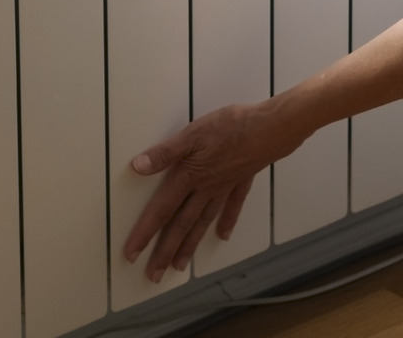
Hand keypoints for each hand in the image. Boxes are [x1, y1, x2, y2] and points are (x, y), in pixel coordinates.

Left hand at [123, 102, 299, 280]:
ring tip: (180, 266)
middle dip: (166, 251)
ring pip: (203, 221)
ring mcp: (225, 188)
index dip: (145, 233)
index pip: (162, 210)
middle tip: (154, 275)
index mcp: (189, 177)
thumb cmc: (231, 127)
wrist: (271, 129)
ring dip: (190, 244)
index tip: (131, 255)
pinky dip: (227, 221)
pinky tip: (223, 235)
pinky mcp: (242, 181)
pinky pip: (232, 206)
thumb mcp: (192, 134)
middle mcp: (205, 189)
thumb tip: (138, 167)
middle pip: (181, 224)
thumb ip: (165, 153)